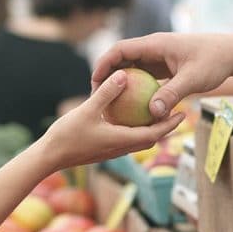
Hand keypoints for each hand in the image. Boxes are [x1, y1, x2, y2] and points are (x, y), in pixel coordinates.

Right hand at [39, 69, 184, 170]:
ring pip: (139, 140)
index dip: (170, 124)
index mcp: (122, 140)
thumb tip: (124, 75)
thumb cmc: (67, 135)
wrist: (49, 157)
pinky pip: (126, 138)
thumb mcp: (87, 110)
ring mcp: (113, 150)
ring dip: (152, 129)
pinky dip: (135, 129)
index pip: (154, 134)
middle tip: (178, 112)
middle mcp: (121, 148)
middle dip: (166, 127)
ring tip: (159, 113)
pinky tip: (130, 116)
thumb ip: (107, 93)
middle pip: (151, 138)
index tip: (183, 113)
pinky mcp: (104, 149)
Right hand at [92, 33, 232, 119]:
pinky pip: (145, 78)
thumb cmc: (215, 61)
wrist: (232, 54)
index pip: (121, 50)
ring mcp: (159, 58)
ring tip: (111, 105)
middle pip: (122, 60)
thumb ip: (172, 94)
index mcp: (156, 44)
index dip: (104, 64)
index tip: (94, 82)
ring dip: (122, 85)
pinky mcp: (166, 68)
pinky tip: (133, 109)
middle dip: (108, 76)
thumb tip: (153, 113)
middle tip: (97, 98)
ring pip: (133, 70)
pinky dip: (137, 91)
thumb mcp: (193, 79)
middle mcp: (154, 49)